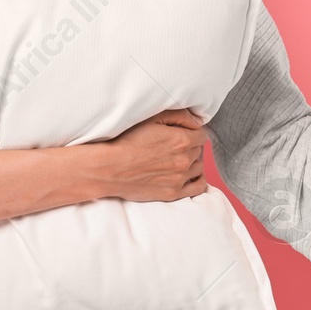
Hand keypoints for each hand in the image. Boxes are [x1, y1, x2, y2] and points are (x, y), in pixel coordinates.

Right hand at [89, 108, 209, 203]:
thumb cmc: (126, 140)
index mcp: (181, 140)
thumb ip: (179, 116)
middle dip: (190, 147)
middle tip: (173, 147)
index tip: (182, 134)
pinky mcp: (173, 193)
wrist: (108, 168)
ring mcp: (179, 178)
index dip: (192, 133)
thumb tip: (197, 121)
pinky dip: (198, 181)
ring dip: (192, 162)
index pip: (201, 135)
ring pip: (198, 167)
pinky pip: (198, 187)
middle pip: (198, 151)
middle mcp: (184, 160)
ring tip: (177, 160)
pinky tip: (192, 176)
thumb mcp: (152, 118)